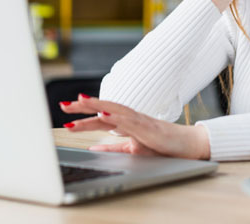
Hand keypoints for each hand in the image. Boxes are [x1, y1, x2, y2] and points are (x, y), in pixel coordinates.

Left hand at [59, 95, 210, 159]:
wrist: (185, 145)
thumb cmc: (161, 145)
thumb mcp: (132, 147)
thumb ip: (113, 147)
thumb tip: (92, 147)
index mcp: (125, 121)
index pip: (100, 114)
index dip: (83, 112)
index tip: (66, 110)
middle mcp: (129, 117)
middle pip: (103, 107)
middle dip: (83, 106)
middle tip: (63, 105)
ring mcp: (138, 120)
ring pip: (113, 110)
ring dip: (95, 105)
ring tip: (79, 101)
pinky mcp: (146, 126)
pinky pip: (128, 120)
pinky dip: (115, 115)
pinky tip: (103, 113)